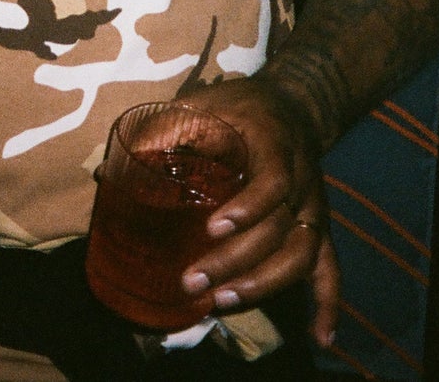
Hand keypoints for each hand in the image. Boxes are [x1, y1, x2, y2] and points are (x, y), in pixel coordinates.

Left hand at [173, 77, 339, 351]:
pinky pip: (330, 268)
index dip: (249, 207)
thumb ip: (165, 129)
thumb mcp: (205, 102)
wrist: (291, 105)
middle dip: (239, 260)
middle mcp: (302, 179)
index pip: (274, 181)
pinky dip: (327, 304)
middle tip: (195, 281)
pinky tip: (319, 336)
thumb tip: (108, 169)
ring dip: (266, 283)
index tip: (213, 228)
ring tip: (223, 301)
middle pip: (282, 228)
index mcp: (275, 144)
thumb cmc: (239, 107)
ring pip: (304, 253)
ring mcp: (314, 207)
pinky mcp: (318, 228)